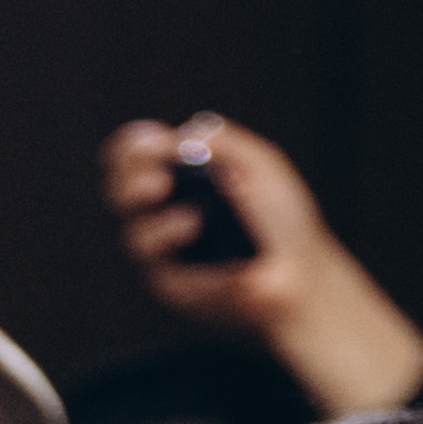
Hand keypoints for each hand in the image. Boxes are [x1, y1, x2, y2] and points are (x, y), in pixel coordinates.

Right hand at [98, 112, 422, 413]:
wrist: (303, 272)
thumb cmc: (281, 218)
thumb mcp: (260, 165)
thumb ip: (223, 142)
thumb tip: (180, 136)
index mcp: (177, 174)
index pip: (134, 156)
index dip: (132, 148)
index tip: (150, 144)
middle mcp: (160, 211)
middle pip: (119, 193)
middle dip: (132, 184)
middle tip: (159, 184)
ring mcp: (162, 251)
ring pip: (136, 236)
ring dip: (162, 228)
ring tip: (196, 223)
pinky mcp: (171, 287)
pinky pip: (167, 274)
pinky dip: (201, 268)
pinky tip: (228, 265)